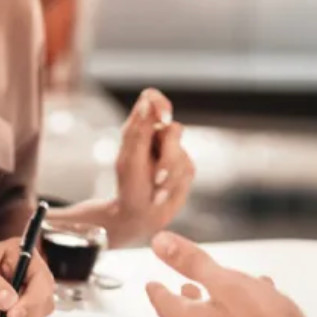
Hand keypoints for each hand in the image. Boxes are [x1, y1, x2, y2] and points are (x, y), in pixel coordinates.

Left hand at [109, 89, 195, 245]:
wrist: (140, 218)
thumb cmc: (129, 188)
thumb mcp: (130, 160)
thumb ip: (139, 131)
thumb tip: (146, 103)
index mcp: (138, 128)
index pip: (151, 98)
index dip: (160, 102)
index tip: (164, 118)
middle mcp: (157, 135)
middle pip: (173, 129)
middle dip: (167, 157)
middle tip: (157, 178)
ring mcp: (173, 150)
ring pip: (181, 152)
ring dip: (168, 175)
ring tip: (155, 190)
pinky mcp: (185, 166)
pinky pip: (187, 167)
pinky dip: (174, 183)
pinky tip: (163, 193)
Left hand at [145, 232, 316, 316]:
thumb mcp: (228, 284)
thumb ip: (194, 264)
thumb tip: (161, 243)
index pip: (166, 306)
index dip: (158, 292)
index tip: (152, 285)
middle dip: (189, 300)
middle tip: (185, 289)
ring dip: (220, 307)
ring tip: (228, 293)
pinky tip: (263, 309)